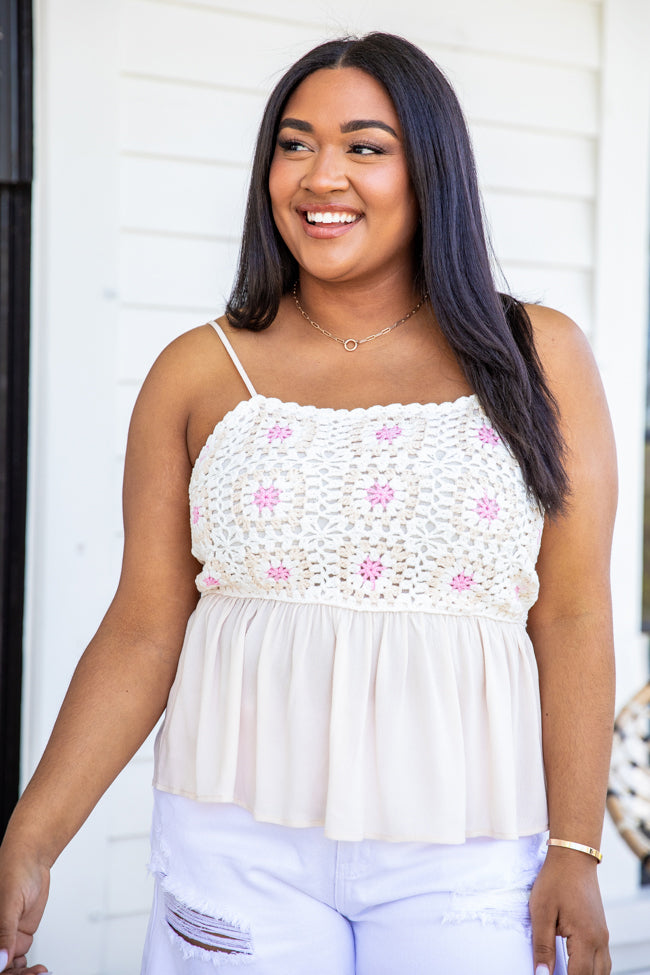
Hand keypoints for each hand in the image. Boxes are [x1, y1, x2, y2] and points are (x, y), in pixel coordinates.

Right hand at [0, 842, 50, 973]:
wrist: (32, 859)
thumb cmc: (15, 871)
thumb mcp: (9, 902)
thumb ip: (4, 933)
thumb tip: (0, 961)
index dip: (0, 969)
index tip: (10, 971)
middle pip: (0, 966)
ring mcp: (5, 939)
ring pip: (8, 968)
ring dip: (23, 974)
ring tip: (40, 972)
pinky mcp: (18, 938)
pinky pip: (19, 960)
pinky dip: (28, 968)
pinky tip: (39, 970)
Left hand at [529, 847, 610, 973]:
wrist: (573, 856)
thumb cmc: (555, 880)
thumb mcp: (541, 912)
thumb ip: (542, 946)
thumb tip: (542, 974)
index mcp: (586, 938)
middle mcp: (600, 939)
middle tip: (555, 974)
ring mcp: (603, 934)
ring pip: (603, 970)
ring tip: (567, 972)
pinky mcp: (601, 928)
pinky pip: (603, 958)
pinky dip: (593, 967)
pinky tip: (577, 965)